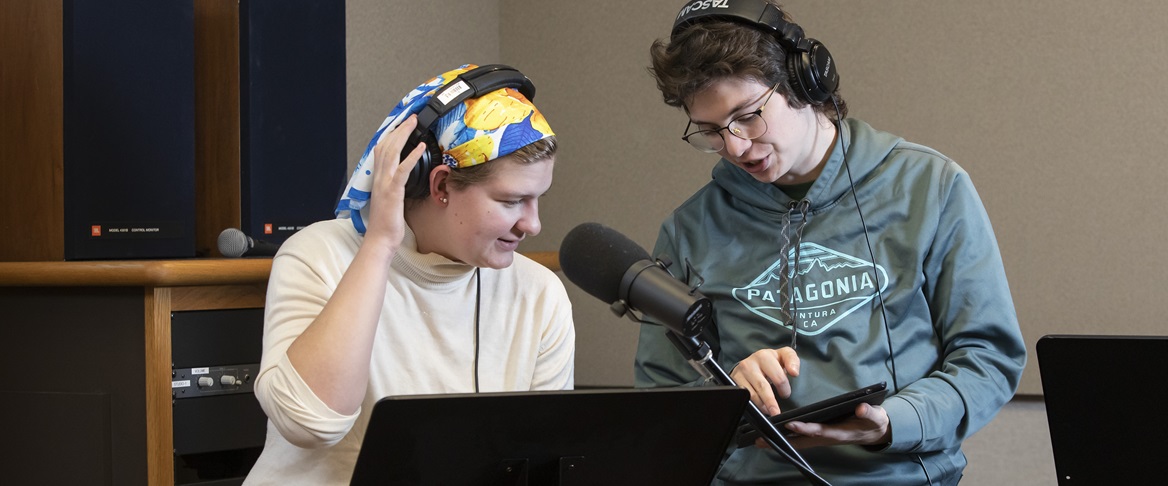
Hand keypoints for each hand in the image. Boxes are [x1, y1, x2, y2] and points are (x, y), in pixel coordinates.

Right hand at [364, 115, 427, 252]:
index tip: (401, 125)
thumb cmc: (385, 223)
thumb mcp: (390, 199)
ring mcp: (385, 183)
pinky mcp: (393, 191)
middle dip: (399, 129)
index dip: (391, 135)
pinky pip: (402, 169)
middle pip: (387, 146)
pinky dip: (411, 156)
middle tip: (411, 118)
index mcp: (378, 179)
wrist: (379, 239)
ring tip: (414, 124)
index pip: (382, 150)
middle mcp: (379, 177)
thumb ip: (394, 186)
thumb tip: (403, 179)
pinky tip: (420, 147)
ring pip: (392, 152)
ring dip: (404, 135)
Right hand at [730, 347, 800, 415]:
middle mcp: (751, 362)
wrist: (752, 362)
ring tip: (769, 411)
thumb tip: (794, 372)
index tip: (786, 394)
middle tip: (776, 412)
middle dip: (771, 402)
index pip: (778, 376)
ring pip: (752, 393)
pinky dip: (752, 404)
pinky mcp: (734, 380)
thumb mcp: (783, 357)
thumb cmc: (770, 362)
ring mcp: (741, 371)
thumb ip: (793, 361)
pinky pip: (744, 396)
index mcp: (765, 356)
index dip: (784, 387)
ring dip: (761, 405)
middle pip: (763, 386)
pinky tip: (759, 407)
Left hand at [771, 402, 891, 448]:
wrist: (875, 431)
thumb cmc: (873, 422)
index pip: (819, 431)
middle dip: (782, 441)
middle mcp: (827, 437)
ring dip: (780, 442)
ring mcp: (822, 438)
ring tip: (760, 441)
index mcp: (839, 432)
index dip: (805, 429)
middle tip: (761, 440)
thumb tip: (861, 408)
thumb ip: (869, 413)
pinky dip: (786, 439)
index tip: (791, 424)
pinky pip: (800, 440)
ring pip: (798, 443)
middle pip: (801, 441)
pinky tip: (773, 436)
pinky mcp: (820, 437)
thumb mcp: (875, 416)